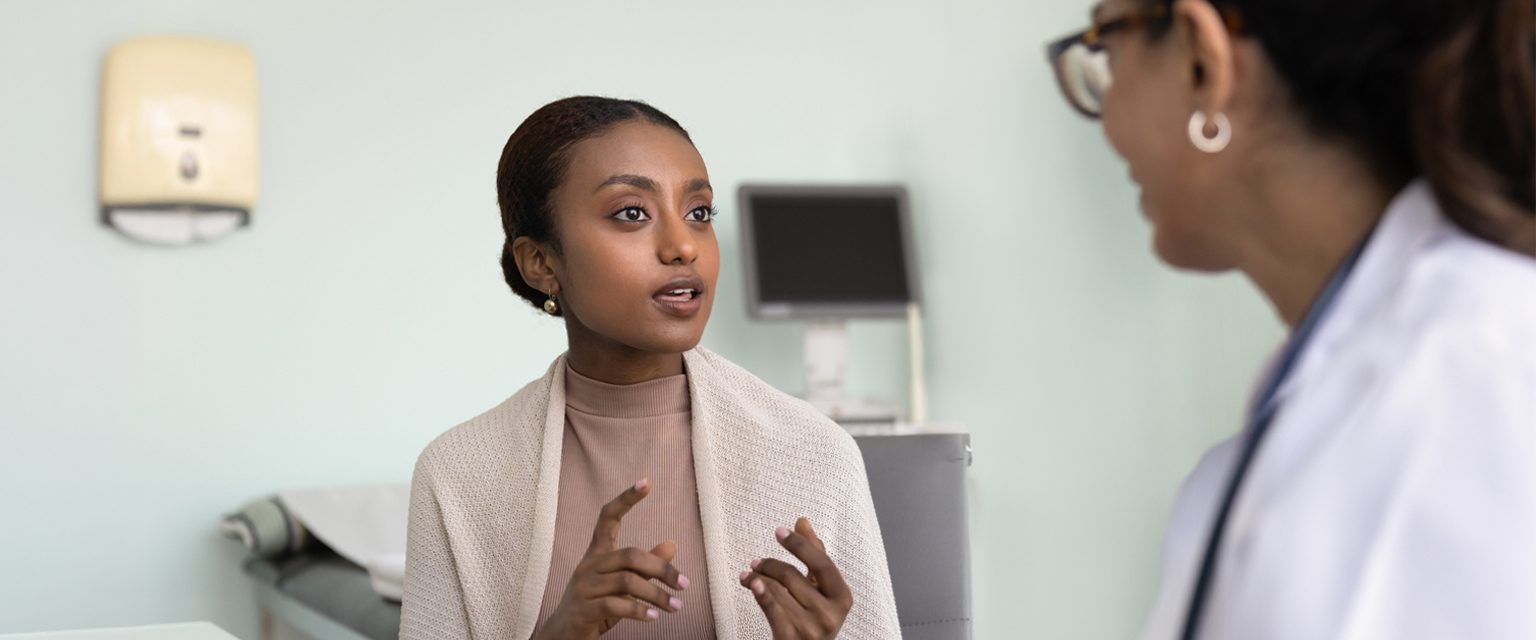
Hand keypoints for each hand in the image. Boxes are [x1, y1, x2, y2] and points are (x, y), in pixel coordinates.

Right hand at [536, 479, 688, 639]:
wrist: (563, 636)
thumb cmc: (595, 607)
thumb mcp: (622, 586)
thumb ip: (646, 567)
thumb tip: (672, 545)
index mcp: (596, 554)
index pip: (608, 518)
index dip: (626, 499)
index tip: (646, 482)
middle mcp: (588, 566)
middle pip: (630, 555)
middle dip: (662, 569)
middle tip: (684, 584)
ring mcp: (583, 587)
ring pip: (627, 581)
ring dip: (657, 595)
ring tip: (676, 606)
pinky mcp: (582, 609)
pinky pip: (615, 605)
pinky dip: (639, 611)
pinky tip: (654, 617)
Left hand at [739, 517, 852, 639]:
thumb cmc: (814, 617)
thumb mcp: (820, 588)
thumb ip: (814, 554)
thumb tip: (802, 521)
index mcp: (842, 597)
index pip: (821, 563)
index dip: (799, 545)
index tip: (779, 531)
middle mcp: (830, 614)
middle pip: (792, 575)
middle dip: (770, 564)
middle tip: (757, 562)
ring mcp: (811, 629)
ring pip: (777, 589)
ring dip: (758, 578)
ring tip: (749, 575)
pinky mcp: (791, 638)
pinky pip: (769, 607)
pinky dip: (758, 591)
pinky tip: (749, 583)